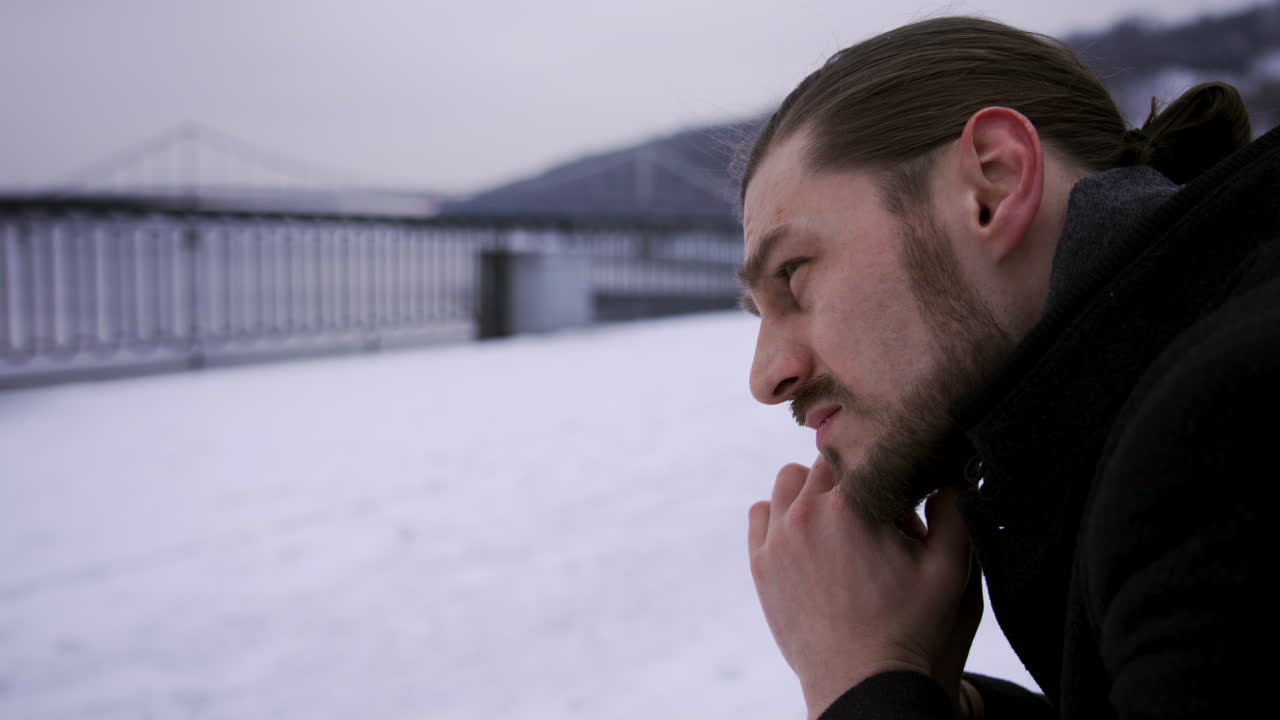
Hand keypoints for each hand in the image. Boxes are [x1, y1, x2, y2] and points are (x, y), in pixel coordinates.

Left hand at [747, 457, 980, 717]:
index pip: (862, 452)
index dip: (884, 469)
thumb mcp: (948, 568)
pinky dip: (782, 516)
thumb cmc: (910, 626)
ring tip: (842, 524)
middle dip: (852, 480)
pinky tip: (810, 538)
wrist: (863, 681)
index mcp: (851, 506)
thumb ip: (954, 510)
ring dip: (813, 491)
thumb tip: (954, 472)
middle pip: (825, 463)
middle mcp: (806, 514)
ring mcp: (777, 539)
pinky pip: (762, 514)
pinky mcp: (760, 563)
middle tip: (877, 518)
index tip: (896, 495)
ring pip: (789, 482)